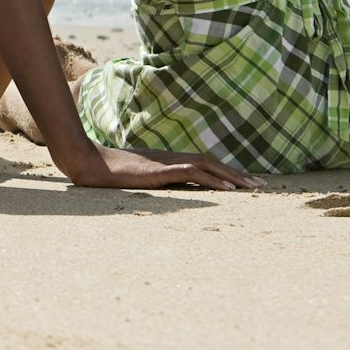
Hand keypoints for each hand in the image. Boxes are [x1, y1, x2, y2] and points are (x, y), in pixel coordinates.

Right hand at [57, 144, 262, 190]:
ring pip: (206, 166)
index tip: (244, 182)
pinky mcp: (159, 172)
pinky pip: (191, 173)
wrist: (88, 163)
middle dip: (237, 174)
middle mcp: (170, 159)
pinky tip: (227, 189)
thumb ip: (151, 180)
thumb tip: (165, 190)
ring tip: (251, 187)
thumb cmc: (107, 172)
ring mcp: (165, 164)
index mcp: (166, 161)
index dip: (225, 171)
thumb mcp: (135, 178)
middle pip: (211, 163)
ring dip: (230, 176)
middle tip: (261, 185)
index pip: (203, 163)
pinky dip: (212, 179)